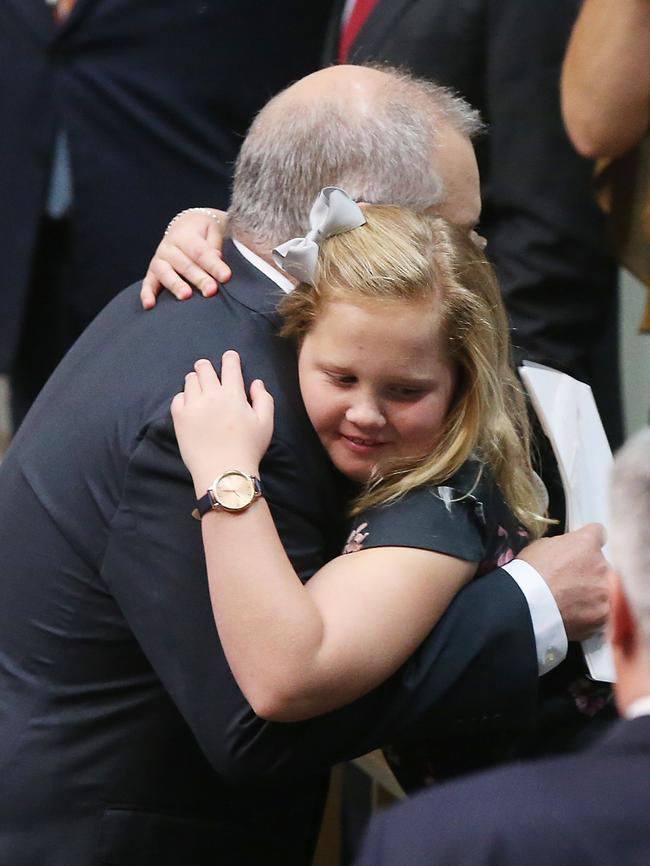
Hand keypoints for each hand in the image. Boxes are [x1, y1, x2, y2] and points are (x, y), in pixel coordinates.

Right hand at [141, 208, 231, 308]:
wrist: (185, 226)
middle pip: (185, 265)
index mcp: (186, 235)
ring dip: (176, 285)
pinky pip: (148, 284)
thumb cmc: (203, 233)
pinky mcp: (152, 273)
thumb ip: (214, 245)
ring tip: (185, 295)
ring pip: (166, 273)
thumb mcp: (212, 231)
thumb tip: (217, 257)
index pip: (201, 252)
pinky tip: (149, 305)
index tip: (226, 277)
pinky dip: (147, 294)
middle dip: (199, 279)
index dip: (214, 265)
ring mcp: (159, 260)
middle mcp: (169, 247)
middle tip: (211, 290)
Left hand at [171, 353, 273, 491]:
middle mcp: (211, 395)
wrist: (223, 472)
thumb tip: (255, 382)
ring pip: (190, 380)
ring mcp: (192, 405)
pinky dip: (184, 397)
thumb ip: (263, 398)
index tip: (229, 357)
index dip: (230, 358)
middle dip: (208, 367)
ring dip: (196, 381)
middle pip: (204, 367)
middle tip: (210, 373)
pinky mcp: (179, 418)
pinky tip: (191, 406)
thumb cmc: (248, 448)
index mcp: (233, 394)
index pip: (230, 365)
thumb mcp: (266, 423)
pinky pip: (178, 397)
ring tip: (201, 391)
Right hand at [518, 523, 609, 640]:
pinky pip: (601, 611)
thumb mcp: (541, 546)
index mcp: (586, 543)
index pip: (598, 533)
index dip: (588, 541)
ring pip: (601, 589)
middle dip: (588, 571)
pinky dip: (589, 613)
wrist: (528, 604)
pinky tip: (572, 614)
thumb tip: (567, 553)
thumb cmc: (529, 572)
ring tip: (567, 601)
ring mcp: (603, 590)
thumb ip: (563, 546)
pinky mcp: (603, 613)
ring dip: (589, 593)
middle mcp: (601, 564)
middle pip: (600, 564)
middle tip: (567, 580)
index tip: (581, 549)